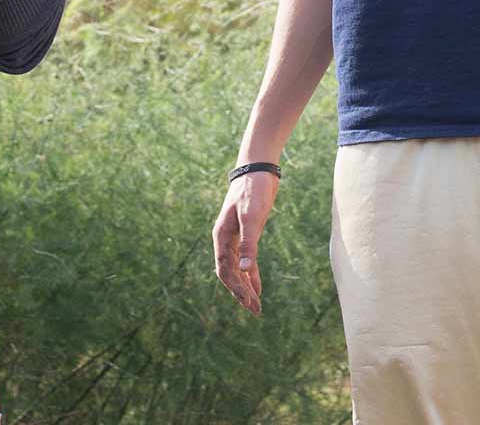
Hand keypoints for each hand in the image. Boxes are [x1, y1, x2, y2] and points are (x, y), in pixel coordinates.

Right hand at [212, 170, 278, 314]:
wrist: (258, 170)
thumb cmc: (253, 191)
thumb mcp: (252, 217)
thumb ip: (249, 243)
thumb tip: (246, 269)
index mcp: (221, 236)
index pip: (225, 270)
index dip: (235, 288)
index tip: (248, 302)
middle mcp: (225, 240)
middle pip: (230, 273)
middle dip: (241, 293)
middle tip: (255, 311)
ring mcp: (235, 238)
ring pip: (238, 269)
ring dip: (246, 287)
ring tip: (256, 306)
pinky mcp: (246, 235)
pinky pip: (246, 261)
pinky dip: (251, 274)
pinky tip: (257, 287)